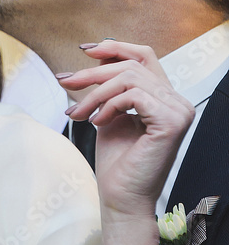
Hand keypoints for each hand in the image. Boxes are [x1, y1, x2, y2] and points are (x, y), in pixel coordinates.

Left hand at [61, 40, 194, 220]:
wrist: (120, 197)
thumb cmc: (116, 161)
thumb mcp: (109, 112)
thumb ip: (111, 85)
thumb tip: (96, 53)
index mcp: (166, 97)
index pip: (144, 56)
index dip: (116, 47)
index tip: (85, 50)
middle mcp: (177, 102)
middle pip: (130, 66)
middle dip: (92, 73)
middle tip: (65, 82)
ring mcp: (178, 111)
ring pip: (128, 78)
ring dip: (95, 93)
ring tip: (80, 113)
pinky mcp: (171, 121)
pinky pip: (133, 95)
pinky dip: (109, 105)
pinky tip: (98, 122)